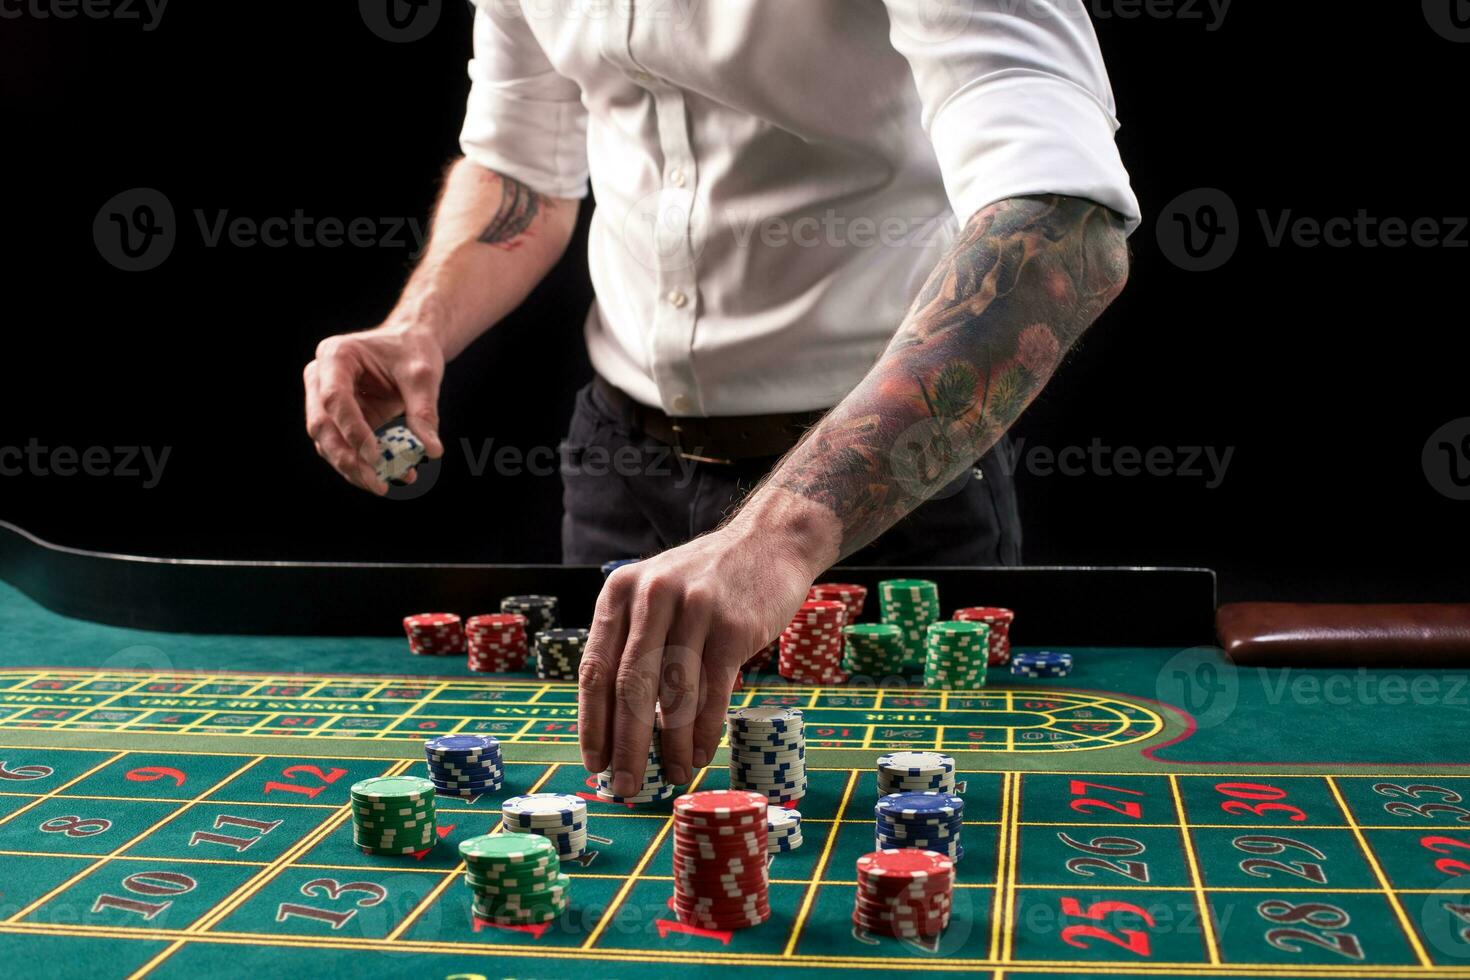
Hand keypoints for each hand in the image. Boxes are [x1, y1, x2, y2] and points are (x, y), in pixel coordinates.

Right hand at [303, 325, 445, 493]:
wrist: (411, 345)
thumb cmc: (414, 352)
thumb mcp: (423, 376)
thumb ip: (424, 411)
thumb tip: (431, 451)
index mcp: (336, 356)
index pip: (335, 399)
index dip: (353, 430)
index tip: (376, 457)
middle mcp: (321, 377)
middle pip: (322, 425)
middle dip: (348, 459)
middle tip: (377, 485)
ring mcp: (323, 400)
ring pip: (328, 443)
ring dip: (353, 469)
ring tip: (384, 486)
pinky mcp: (337, 419)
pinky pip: (343, 447)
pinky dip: (364, 466)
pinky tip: (392, 476)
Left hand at [577, 500, 834, 792]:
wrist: (769, 542)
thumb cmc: (707, 581)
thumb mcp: (657, 594)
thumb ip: (634, 643)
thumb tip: (616, 725)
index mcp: (621, 592)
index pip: (596, 668)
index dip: (593, 723)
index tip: (595, 764)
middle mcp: (653, 597)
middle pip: (631, 687)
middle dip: (626, 746)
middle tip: (625, 787)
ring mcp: (695, 610)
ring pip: (674, 694)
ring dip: (669, 746)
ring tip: (670, 778)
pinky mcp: (734, 626)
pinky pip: (713, 691)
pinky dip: (704, 731)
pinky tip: (698, 755)